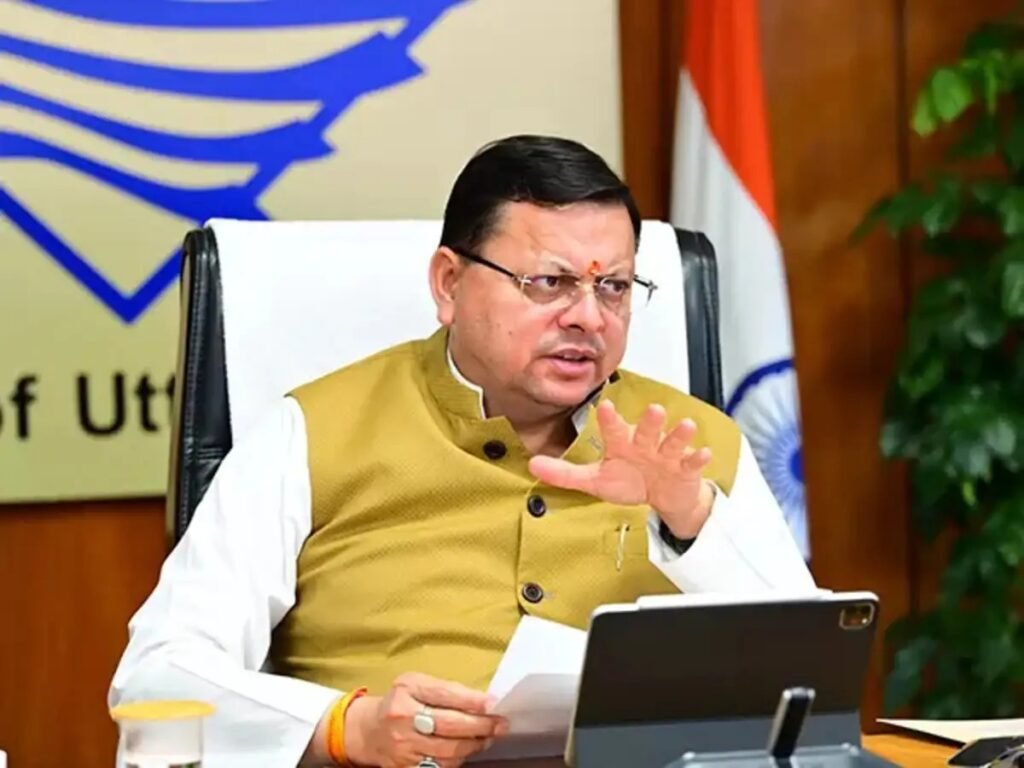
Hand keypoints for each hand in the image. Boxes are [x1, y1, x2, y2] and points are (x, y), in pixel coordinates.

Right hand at [344, 672, 507, 766]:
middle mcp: (402, 718)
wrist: (369, 730)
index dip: (473, 701)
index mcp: (407, 690)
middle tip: (500, 724)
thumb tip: (482, 701)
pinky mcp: (405, 767)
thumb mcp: (417, 683)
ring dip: (474, 745)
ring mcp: (403, 746)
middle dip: (480, 725)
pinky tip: (467, 749)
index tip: (494, 704)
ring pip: (448, 750)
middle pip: (449, 725)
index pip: (445, 695)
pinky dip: (458, 759)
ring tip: (487, 737)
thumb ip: (446, 689)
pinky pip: (439, 766)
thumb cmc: (401, 701)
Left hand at [528, 400, 714, 538]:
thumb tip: (533, 465)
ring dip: (678, 434)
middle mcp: (645, 444)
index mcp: (622, 444)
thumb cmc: (631, 481)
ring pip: (672, 441)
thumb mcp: (596, 480)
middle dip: (650, 421)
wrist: (664, 496)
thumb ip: (565, 474)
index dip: (609, 419)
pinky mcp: (685, 468)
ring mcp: (667, 455)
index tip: (603, 407)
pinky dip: (698, 458)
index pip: (613, 430)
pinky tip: (703, 453)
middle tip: (652, 410)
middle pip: (646, 430)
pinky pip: (692, 462)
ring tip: (684, 425)